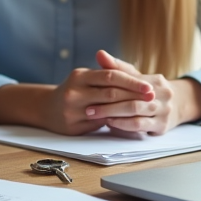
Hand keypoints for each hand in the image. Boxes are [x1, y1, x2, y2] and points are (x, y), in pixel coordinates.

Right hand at [41, 53, 156, 135]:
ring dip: (127, 110)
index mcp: (79, 76)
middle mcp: (74, 91)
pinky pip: (100, 124)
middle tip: (152, 97)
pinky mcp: (73, 126)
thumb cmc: (74, 91)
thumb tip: (138, 78)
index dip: (131, 81)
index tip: (148, 86)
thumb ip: (108, 74)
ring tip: (144, 110)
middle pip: (110, 93)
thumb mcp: (86, 78)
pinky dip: (116, 122)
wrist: (47, 108)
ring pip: (106, 110)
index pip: (110, 76)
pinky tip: (129, 122)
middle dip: (134, 95)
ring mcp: (72, 110)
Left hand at [85, 52, 200, 134]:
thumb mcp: (137, 77)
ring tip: (96, 116)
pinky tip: (110, 124)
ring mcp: (164, 111)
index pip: (130, 81)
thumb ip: (117, 67)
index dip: (109, 85)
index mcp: (156, 80)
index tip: (90, 90)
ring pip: (135, 112)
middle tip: (89, 109)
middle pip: (131, 98)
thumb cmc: (150, 90)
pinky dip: (123, 125)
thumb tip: (99, 53)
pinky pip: (139, 126)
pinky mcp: (162, 126)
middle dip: (108, 104)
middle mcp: (163, 95)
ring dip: (113, 115)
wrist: (179, 105)